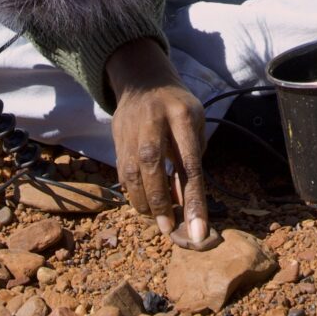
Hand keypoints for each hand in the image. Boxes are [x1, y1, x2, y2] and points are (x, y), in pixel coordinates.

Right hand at [104, 37, 208, 245]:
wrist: (143, 81)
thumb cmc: (178, 108)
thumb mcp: (196, 124)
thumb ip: (192, 161)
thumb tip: (184, 203)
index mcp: (182, 116)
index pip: (190, 163)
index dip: (195, 200)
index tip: (199, 234)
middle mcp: (154, 121)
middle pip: (152, 165)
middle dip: (160, 202)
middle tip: (169, 228)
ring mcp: (131, 128)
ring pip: (131, 171)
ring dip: (144, 201)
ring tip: (157, 218)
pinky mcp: (116, 138)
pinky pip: (121, 171)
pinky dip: (132, 193)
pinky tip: (144, 204)